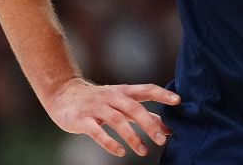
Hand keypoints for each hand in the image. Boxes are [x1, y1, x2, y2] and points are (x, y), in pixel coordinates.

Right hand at [43, 77, 180, 157]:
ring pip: (117, 120)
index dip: (162, 94)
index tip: (178, 101)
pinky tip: (120, 152)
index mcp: (124, 92)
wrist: (64, 94)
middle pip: (133, 108)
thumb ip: (144, 115)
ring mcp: (97, 107)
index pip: (146, 89)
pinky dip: (109, 142)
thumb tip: (168, 127)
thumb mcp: (122, 104)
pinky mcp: (83, 119)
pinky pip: (97, 131)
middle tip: (161, 140)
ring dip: (132, 136)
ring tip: (143, 151)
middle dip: (149, 124)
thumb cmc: (100, 100)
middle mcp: (112, 97)